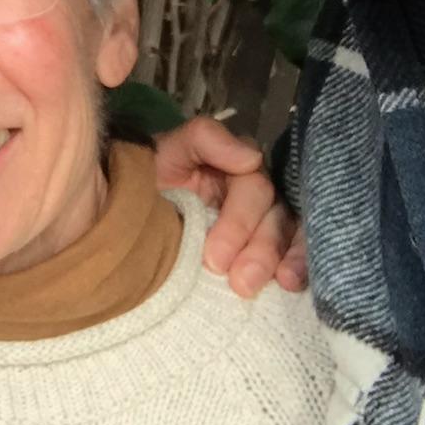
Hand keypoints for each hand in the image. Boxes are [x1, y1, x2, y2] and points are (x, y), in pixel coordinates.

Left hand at [150, 116, 306, 298]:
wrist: (128, 218)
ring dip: (285, 261)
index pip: (253, 188)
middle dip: (260, 251)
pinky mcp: (264, 247)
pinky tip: (290, 285)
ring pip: (288, 235)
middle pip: (275, 216)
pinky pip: (292, 254)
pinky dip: (297, 268)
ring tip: (281, 285)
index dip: (239, 223)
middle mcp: (254, 191)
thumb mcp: (167, 151)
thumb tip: (251, 158)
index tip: (215, 260)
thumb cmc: (145, 181)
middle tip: (240, 283)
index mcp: (235, 167)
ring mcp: (263, 220)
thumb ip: (204, 139)